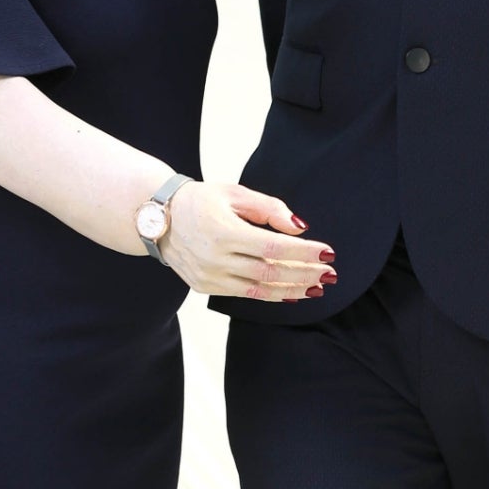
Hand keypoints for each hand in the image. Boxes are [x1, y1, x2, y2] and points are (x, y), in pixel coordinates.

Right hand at [158, 182, 333, 302]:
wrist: (158, 219)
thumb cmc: (201, 201)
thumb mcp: (234, 193)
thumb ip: (269, 208)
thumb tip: (299, 228)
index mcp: (223, 231)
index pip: (273, 247)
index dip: (303, 252)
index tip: (328, 252)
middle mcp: (215, 258)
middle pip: (270, 272)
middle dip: (305, 274)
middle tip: (330, 273)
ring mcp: (209, 276)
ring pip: (260, 289)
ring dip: (293, 289)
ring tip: (318, 287)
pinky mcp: (205, 287)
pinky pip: (246, 294)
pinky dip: (272, 295)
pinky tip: (292, 293)